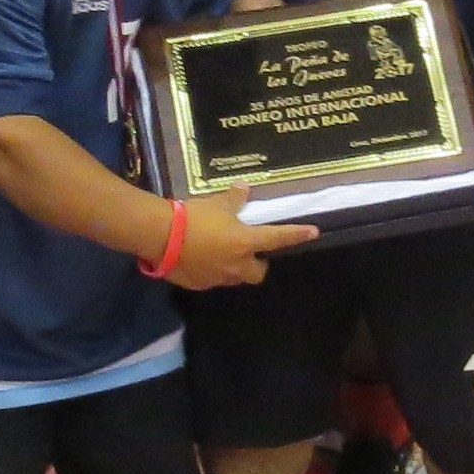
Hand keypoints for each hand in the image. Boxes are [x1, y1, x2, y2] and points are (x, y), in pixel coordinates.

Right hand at [164, 190, 316, 287]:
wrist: (160, 236)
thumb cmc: (193, 217)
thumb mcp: (216, 203)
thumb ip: (233, 199)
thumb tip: (244, 188)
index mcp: (246, 243)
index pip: (279, 239)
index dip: (297, 235)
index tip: (313, 233)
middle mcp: (237, 265)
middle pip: (258, 273)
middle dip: (257, 264)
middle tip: (249, 250)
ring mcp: (218, 278)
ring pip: (235, 277)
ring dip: (235, 267)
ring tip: (221, 253)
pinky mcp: (199, 284)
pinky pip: (212, 279)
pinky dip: (211, 270)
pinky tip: (199, 259)